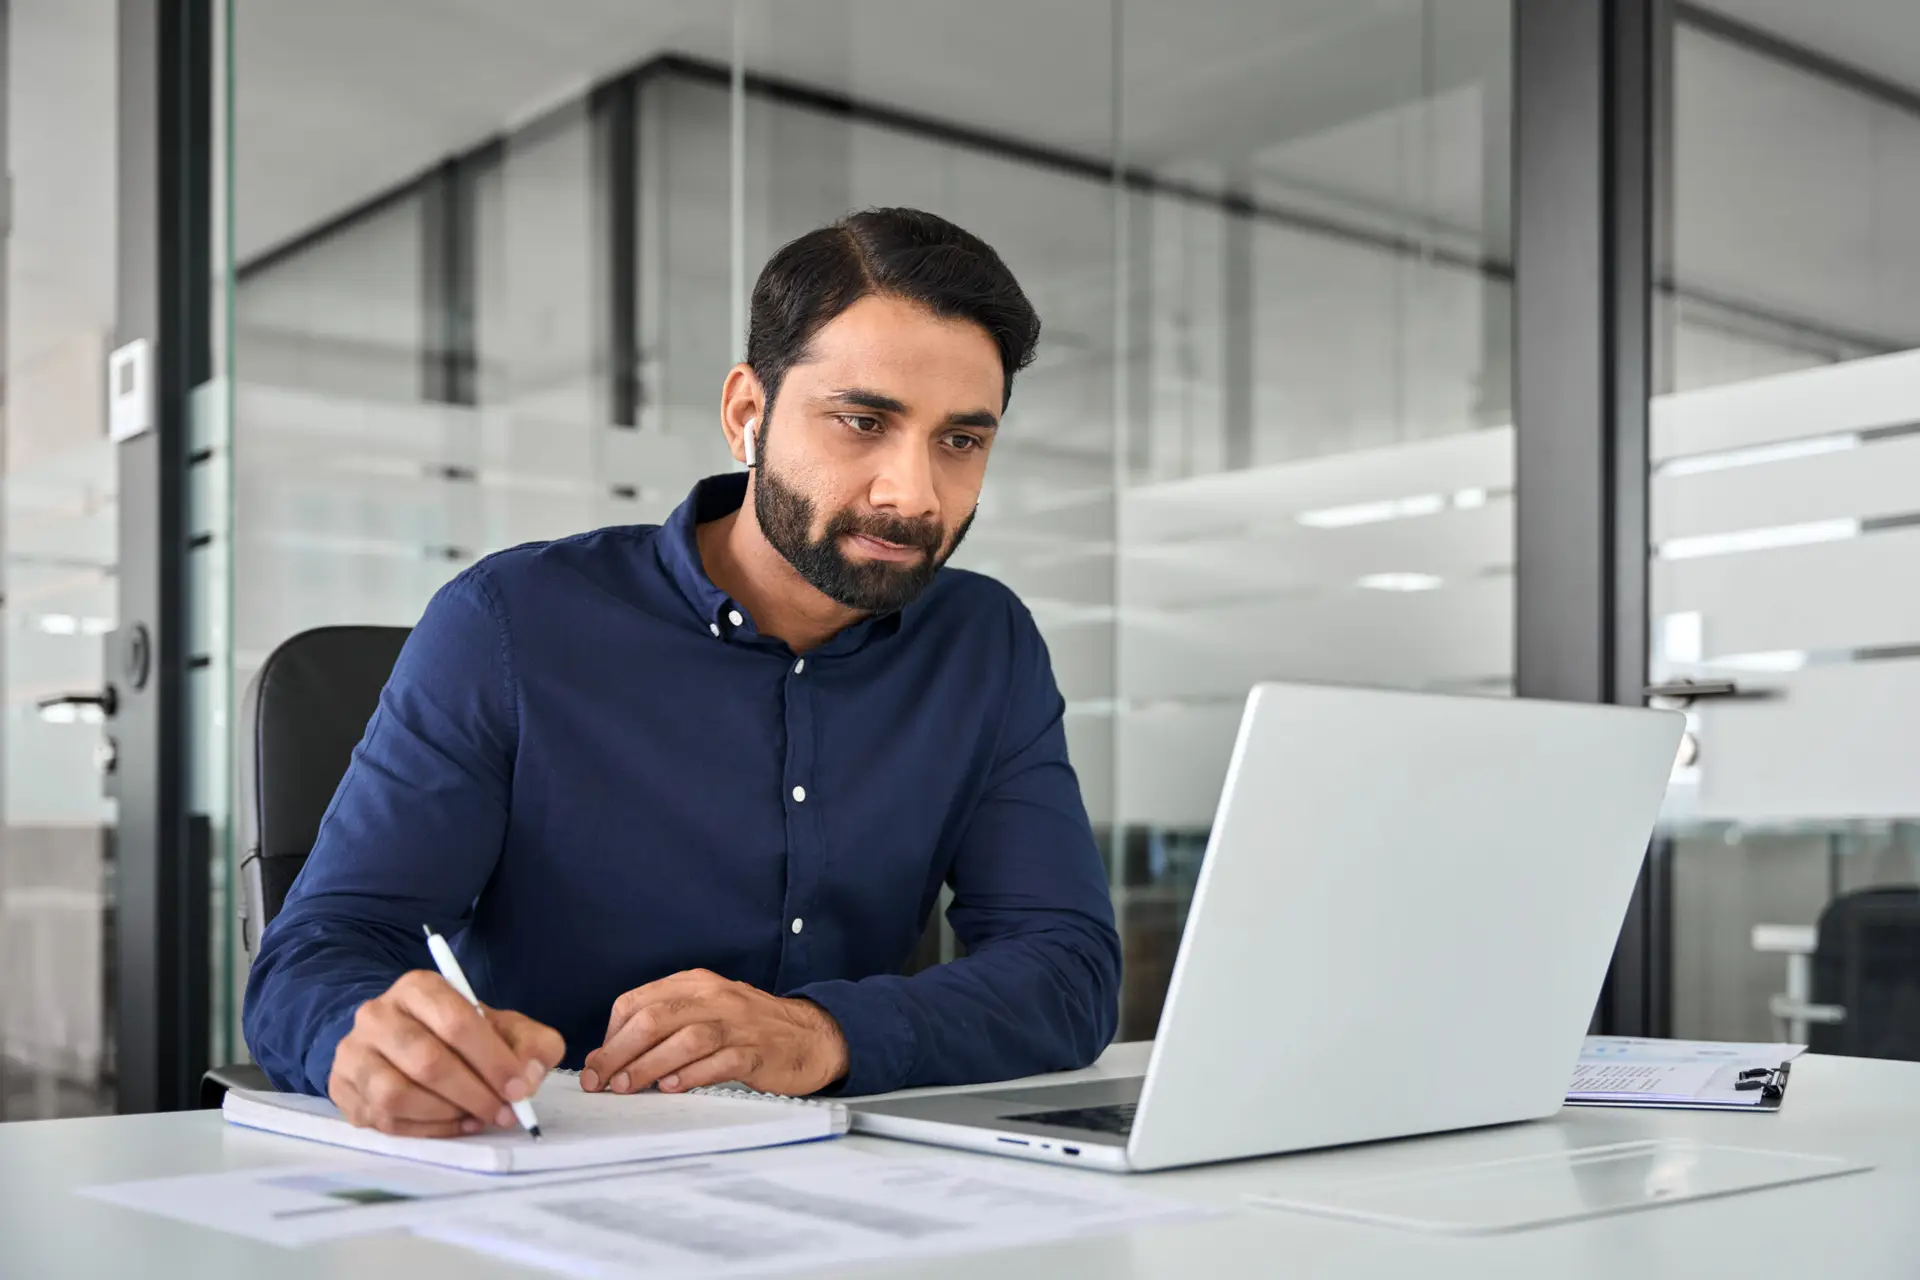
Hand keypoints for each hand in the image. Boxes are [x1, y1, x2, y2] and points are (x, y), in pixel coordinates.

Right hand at [328, 969, 564, 1136]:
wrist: (397, 1039)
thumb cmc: (457, 1034)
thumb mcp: (502, 1026)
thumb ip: (530, 1044)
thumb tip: (529, 1077)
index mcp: (419, 988)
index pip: (457, 1022)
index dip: (493, 1060)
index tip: (519, 1088)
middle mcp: (377, 1014)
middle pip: (428, 1062)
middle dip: (474, 1094)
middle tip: (504, 1113)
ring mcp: (353, 1053)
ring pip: (398, 1095)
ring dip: (447, 1115)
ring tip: (477, 1118)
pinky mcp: (342, 1089)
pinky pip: (384, 1120)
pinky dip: (427, 1130)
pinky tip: (454, 1125)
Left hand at [581, 969, 847, 1096]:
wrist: (811, 1035)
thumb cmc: (750, 1028)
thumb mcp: (706, 1012)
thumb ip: (664, 1027)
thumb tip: (611, 1056)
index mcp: (695, 984)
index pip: (638, 1001)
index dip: (611, 1035)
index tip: (597, 1064)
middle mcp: (715, 997)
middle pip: (655, 1018)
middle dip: (619, 1052)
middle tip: (599, 1080)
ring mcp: (738, 1024)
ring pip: (684, 1038)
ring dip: (649, 1065)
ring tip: (627, 1087)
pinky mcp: (757, 1052)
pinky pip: (719, 1062)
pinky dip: (691, 1075)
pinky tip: (671, 1088)